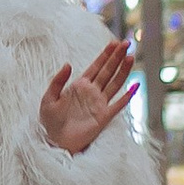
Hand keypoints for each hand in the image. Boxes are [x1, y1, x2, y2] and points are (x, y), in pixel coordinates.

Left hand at [40, 39, 138, 154]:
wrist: (55, 142)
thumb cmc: (50, 121)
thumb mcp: (49, 98)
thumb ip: (57, 81)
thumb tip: (68, 64)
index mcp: (79, 86)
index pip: (95, 66)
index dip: (105, 55)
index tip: (113, 42)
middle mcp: (92, 92)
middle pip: (108, 71)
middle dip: (117, 57)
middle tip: (126, 44)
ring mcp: (99, 104)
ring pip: (115, 84)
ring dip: (123, 71)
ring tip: (131, 57)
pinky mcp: (103, 117)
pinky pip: (117, 105)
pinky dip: (126, 97)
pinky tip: (135, 86)